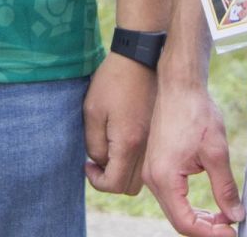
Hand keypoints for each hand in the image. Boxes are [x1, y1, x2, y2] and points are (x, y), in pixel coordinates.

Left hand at [83, 52, 155, 194]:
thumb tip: (100, 163)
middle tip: (97, 161)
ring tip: (110, 151)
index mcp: (129, 144)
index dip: (97, 181)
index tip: (87, 165)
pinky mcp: (160, 134)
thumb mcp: (92, 112)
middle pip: (130, 187)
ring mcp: (156, 142)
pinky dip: (135, 161)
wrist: (140, 58)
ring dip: (124, 172)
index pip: (114, 184)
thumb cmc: (113, 81)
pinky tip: (123, 142)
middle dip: (111, 180)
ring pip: (141, 177)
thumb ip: (94, 145)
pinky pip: (148, 161)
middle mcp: (147, 148)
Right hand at [143, 80, 242, 235]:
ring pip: (174, 210)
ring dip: (198, 219)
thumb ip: (225, 188)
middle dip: (206, 229)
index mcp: (164, 178)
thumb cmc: (196, 113)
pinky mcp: (156, 166)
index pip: (185, 223)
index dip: (210, 233)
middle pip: (178, 220)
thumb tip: (236, 216)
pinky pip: (171, 197)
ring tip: (224, 218)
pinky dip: (190, 206)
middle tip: (231, 228)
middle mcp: (152, 179)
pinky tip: (209, 205)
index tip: (232, 232)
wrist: (179, 86)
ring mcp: (151, 172)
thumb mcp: (216, 152)